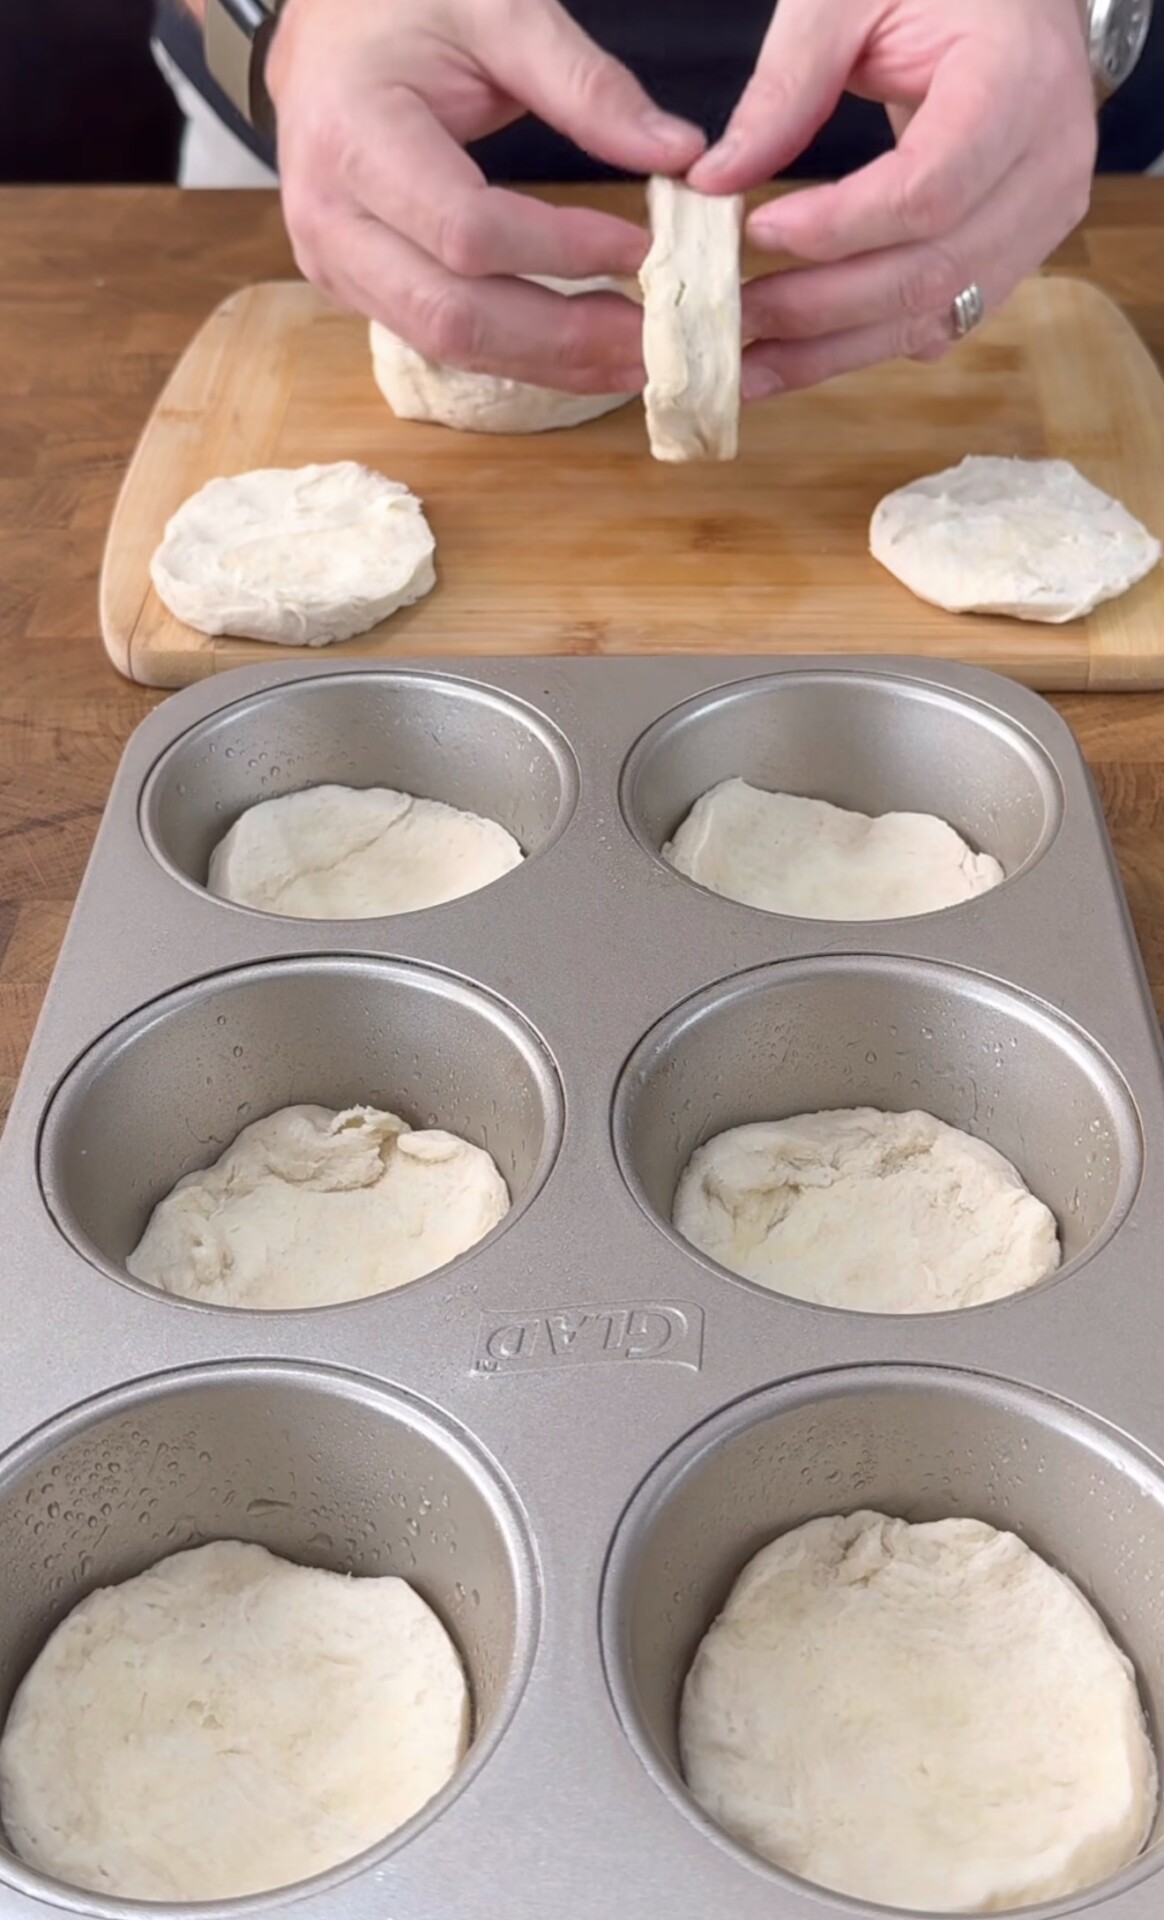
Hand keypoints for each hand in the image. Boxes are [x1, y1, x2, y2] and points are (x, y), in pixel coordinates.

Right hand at [266, 0, 702, 391]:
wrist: (325, 34)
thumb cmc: (404, 6)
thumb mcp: (498, 10)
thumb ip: (585, 84)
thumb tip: (679, 153)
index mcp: (352, 136)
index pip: (467, 230)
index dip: (562, 251)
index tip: (643, 250)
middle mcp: (329, 218)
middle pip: (456, 316)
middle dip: (565, 338)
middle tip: (656, 342)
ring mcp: (334, 265)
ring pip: (451, 346)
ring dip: (552, 363)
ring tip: (635, 358)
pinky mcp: (356, 291)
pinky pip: (445, 341)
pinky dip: (523, 353)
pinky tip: (585, 350)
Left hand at [689, 0, 1096, 399]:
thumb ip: (786, 86)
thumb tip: (713, 182)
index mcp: (1017, 83)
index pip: (928, 190)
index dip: (838, 228)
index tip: (755, 231)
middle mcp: (1048, 166)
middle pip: (928, 271)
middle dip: (819, 308)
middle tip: (730, 318)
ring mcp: (1041, 221)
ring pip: (933, 314)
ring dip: (831, 351)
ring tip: (746, 367)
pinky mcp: (1017, 256)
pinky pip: (940, 320)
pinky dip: (863, 344)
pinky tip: (797, 356)